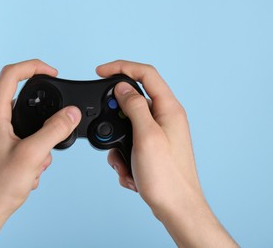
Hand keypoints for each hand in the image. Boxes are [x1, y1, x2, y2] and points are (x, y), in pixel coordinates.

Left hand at [0, 59, 81, 246]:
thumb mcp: (32, 155)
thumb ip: (54, 130)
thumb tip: (71, 114)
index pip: (11, 75)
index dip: (33, 67)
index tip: (52, 72)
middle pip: (21, 102)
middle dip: (42, 118)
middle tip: (52, 132)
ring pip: (24, 125)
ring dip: (38, 141)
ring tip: (36, 164)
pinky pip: (20, 140)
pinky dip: (31, 152)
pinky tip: (30, 172)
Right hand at [96, 60, 237, 246]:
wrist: (175, 208)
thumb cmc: (166, 176)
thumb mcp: (146, 136)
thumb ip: (134, 106)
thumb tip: (122, 87)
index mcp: (169, 109)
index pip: (145, 74)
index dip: (121, 68)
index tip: (100, 71)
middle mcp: (165, 118)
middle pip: (133, 101)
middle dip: (116, 117)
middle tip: (109, 132)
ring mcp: (158, 134)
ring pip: (127, 125)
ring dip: (118, 144)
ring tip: (125, 162)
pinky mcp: (152, 148)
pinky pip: (130, 143)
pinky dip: (124, 157)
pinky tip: (131, 172)